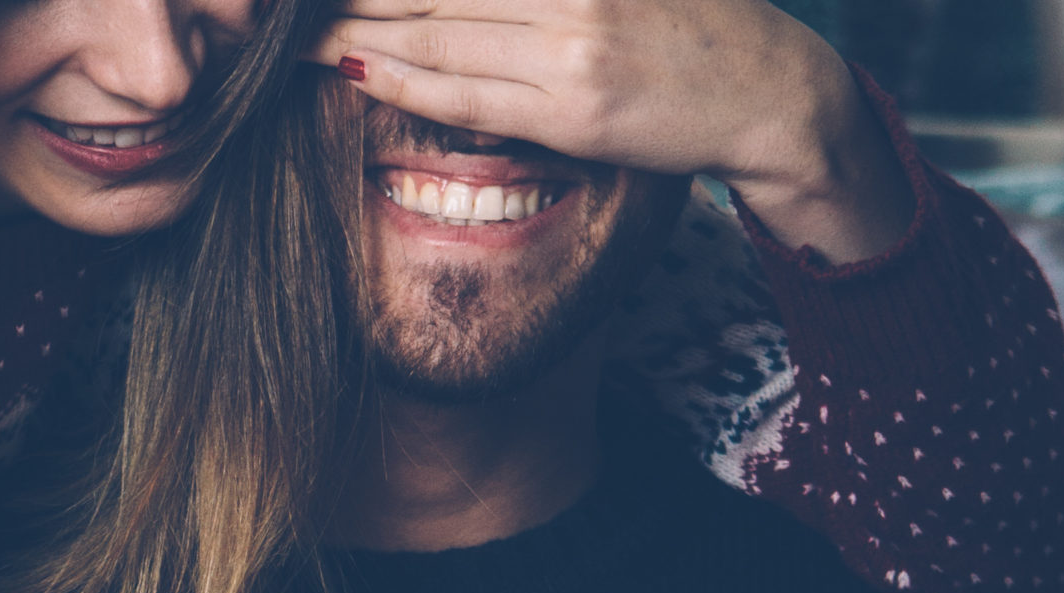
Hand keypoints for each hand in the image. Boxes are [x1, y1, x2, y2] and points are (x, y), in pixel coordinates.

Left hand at [304, 0, 918, 263]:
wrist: (770, 91)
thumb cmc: (694, 25)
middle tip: (293, 1)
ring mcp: (570, 50)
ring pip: (438, 35)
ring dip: (360, 30)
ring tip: (300, 31)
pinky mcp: (573, 111)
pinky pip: (467, 95)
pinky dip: (404, 80)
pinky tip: (356, 69)